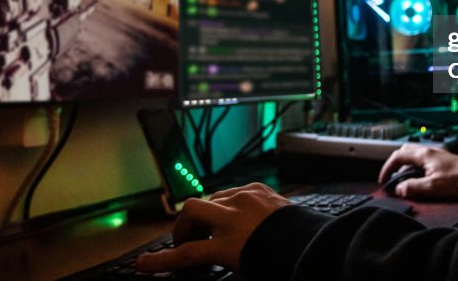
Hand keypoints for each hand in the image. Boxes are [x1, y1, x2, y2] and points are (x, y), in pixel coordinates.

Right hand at [136, 182, 289, 273]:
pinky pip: (235, 192)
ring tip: (216, 228)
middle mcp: (234, 217)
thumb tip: (207, 250)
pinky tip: (238, 215)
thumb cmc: (281, 263)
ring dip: (208, 213)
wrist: (314, 245)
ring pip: (212, 198)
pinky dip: (230, 203)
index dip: (161, 261)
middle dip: (184, 225)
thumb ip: (221, 256)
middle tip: (187, 239)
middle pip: (192, 211)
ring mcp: (247, 199)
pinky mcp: (260, 189)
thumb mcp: (243, 267)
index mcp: (228, 245)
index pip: (185, 254)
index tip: (143, 263)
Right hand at [378, 144, 457, 200]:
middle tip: (390, 178)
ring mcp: (434, 154)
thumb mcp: (433, 187)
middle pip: (404, 152)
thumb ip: (413, 187)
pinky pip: (421, 160)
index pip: (398, 156)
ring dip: (404, 167)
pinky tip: (417, 179)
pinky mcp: (440, 160)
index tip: (383, 180)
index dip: (387, 168)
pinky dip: (413, 168)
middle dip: (394, 164)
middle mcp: (428, 151)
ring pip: (412, 156)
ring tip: (402, 181)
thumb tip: (398, 189)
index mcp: (423, 155)